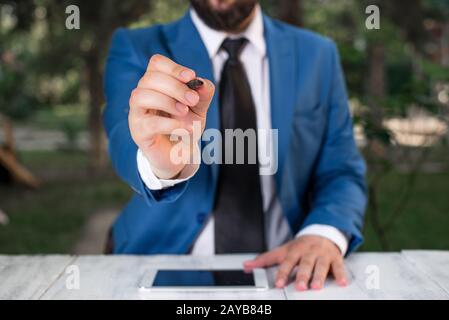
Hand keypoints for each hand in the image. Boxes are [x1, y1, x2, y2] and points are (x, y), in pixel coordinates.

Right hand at [129, 54, 214, 178]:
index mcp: (156, 83)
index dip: (173, 68)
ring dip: (168, 102)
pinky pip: (149, 123)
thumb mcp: (199, 107)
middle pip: (150, 78)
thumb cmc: (186, 124)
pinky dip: (171, 123)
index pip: (156, 63)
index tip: (191, 77)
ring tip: (186, 112)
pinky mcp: (138, 132)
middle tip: (193, 99)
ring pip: (142, 96)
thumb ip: (204, 93)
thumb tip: (202, 83)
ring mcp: (137, 113)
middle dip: (175, 87)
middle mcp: (142, 94)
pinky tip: (186, 128)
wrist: (180, 153)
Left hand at [244, 235, 347, 290]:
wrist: (322, 233)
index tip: (279, 284)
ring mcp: (322, 255)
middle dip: (302, 275)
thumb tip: (246, 266)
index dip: (283, 273)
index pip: (287, 262)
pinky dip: (341, 274)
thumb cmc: (300, 246)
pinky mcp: (335, 258)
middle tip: (300, 286)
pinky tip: (341, 282)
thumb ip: (265, 259)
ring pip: (321, 266)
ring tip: (316, 286)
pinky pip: (339, 266)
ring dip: (319, 276)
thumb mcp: (282, 250)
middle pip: (305, 264)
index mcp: (294, 250)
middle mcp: (308, 252)